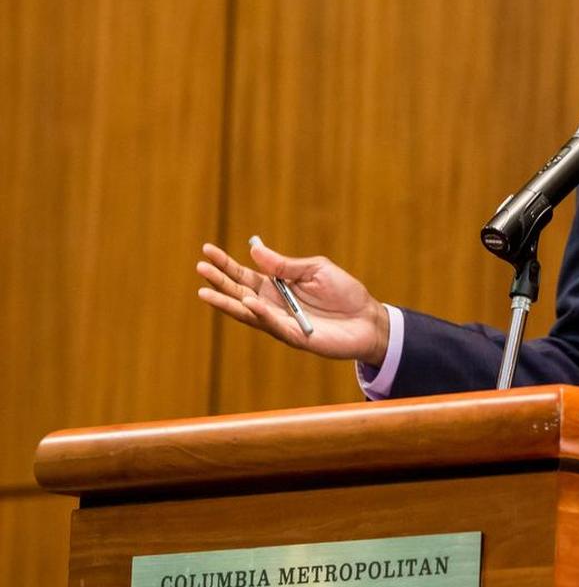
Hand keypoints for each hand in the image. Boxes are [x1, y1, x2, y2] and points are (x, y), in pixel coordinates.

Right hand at [197, 238, 389, 365]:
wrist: (368, 318)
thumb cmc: (344, 293)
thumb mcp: (316, 269)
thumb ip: (286, 264)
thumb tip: (254, 250)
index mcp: (276, 286)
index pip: (244, 274)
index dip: (225, 263)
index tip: (206, 250)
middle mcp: (273, 305)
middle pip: (239, 292)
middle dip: (219, 281)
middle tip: (200, 267)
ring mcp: (282, 322)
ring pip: (248, 313)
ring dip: (228, 302)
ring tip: (206, 292)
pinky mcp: (295, 336)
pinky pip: (273, 325)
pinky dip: (259, 314)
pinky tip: (247, 303)